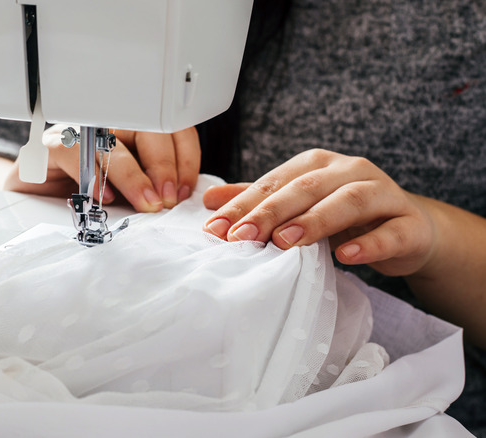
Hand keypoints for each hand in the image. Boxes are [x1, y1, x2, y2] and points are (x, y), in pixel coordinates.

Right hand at [5, 125, 200, 211]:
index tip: (183, 190)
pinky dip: (93, 177)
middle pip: (146, 130)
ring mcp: (80, 134)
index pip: (170, 130)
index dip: (183, 159)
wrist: (34, 198)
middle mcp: (108, 127)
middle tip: (167, 199)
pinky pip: (74, 153)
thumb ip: (152, 189)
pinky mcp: (51, 147)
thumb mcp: (126, 193)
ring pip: (113, 143)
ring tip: (145, 202)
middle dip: (162, 167)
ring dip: (134, 176)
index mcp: (133, 132)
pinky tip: (104, 198)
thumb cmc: (82, 194)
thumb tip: (179, 199)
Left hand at [202, 149, 437, 276]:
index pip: (274, 182)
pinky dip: (369, 244)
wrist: (408, 231)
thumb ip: (257, 201)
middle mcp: (350, 171)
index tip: (214, 229)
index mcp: (317, 165)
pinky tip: (345, 256)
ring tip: (285, 242)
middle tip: (241, 237)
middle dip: (269, 212)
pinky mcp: (409, 223)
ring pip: (348, 202)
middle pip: (306, 188)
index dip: (243, 205)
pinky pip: (391, 232)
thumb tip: (209, 200)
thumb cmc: (344, 217)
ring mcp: (383, 194)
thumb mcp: (298, 207)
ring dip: (315, 221)